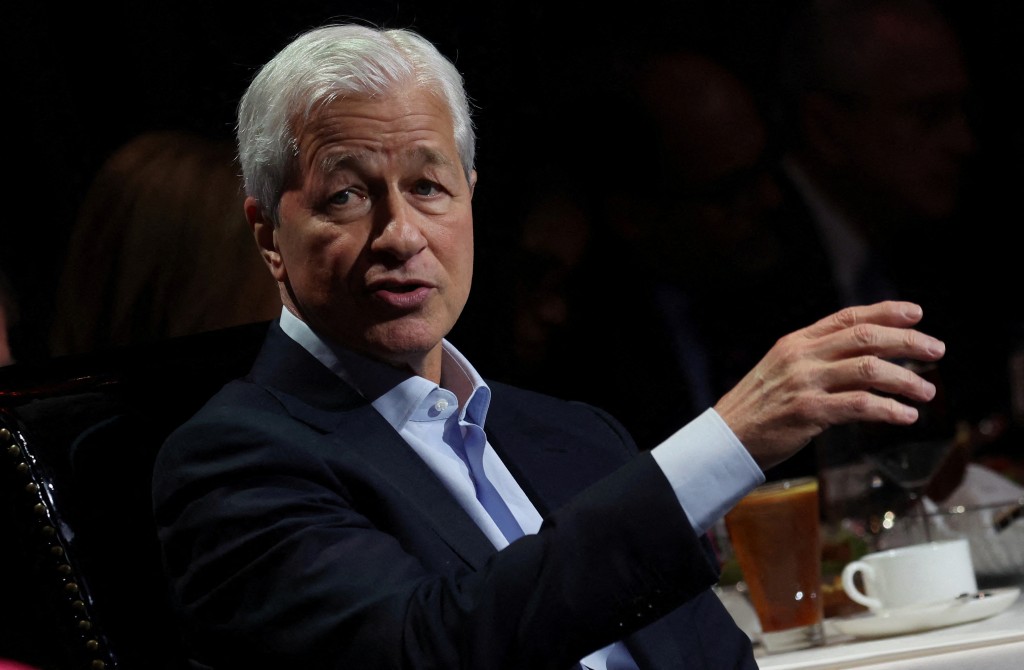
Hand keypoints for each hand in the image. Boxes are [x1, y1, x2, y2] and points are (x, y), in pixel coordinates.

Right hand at [714, 301, 945, 469]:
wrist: (726, 438)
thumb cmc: (758, 408)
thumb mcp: (780, 370)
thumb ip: (814, 359)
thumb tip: (861, 357)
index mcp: (796, 342)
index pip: (847, 317)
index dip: (885, 312)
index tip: (916, 313)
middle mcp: (801, 356)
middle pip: (865, 338)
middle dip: (908, 341)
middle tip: (937, 350)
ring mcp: (804, 382)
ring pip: (869, 370)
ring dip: (905, 380)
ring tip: (926, 392)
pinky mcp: (808, 411)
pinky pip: (860, 405)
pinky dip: (889, 410)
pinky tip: (905, 417)